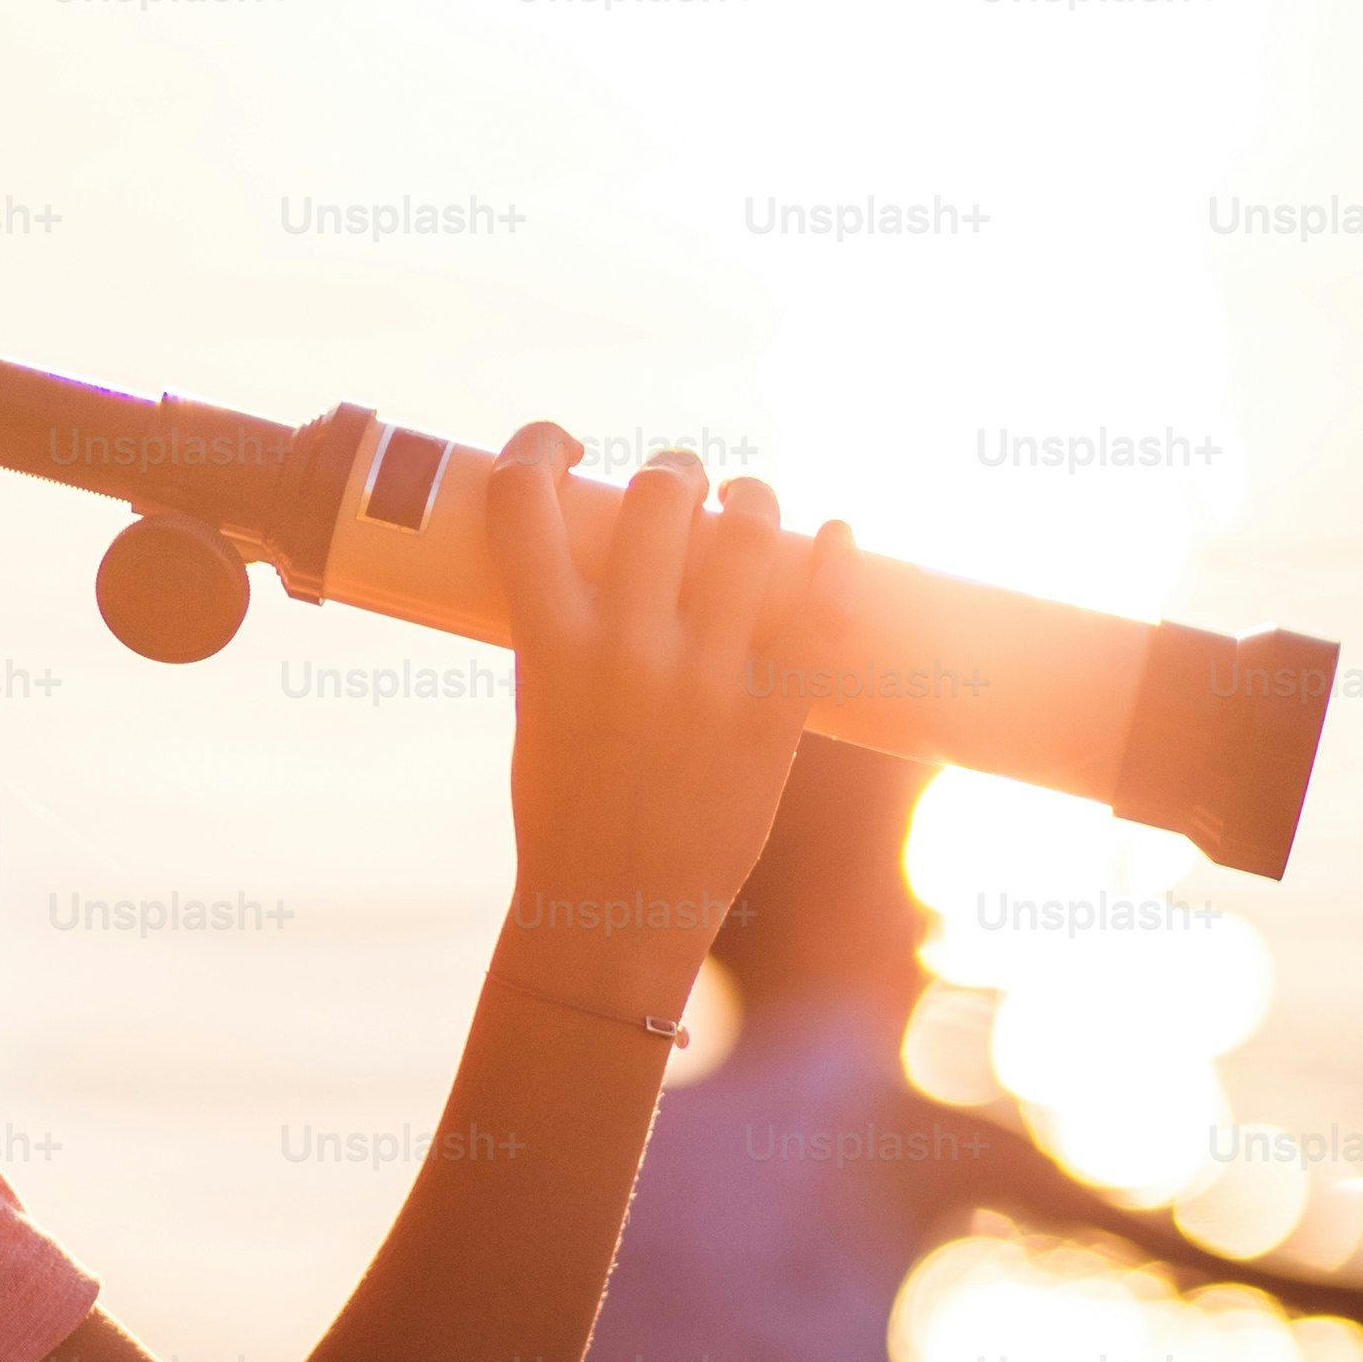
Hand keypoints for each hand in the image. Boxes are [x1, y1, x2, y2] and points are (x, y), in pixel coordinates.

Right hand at [485, 431, 853, 1021]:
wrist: (611, 914)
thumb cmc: (563, 810)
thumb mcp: (538, 706)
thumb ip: (567, 631)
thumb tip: (609, 559)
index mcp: (549, 643)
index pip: (525, 501)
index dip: (537, 447)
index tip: (560, 449)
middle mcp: (627, 649)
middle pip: (661, 497)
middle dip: (674, 472)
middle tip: (679, 488)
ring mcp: (704, 681)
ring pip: (747, 531)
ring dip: (749, 499)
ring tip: (746, 508)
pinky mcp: (770, 716)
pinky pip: (821, 612)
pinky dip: (836, 558)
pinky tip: (836, 534)